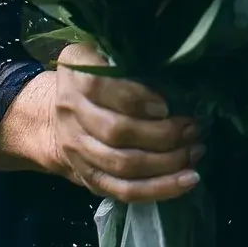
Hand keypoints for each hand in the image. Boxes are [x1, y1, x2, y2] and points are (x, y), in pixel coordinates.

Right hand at [0, 45, 203, 203]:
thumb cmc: (96, 78)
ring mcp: (77, 150)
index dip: (133, 98)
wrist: (51, 118)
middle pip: (116, 132)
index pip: (98, 86)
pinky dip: (159, 189)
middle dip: (162, 134)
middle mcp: (70, 113)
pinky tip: (188, 181)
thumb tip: (178, 66)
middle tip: (193, 128)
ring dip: (166, 162)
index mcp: (75, 76)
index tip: (165, 105)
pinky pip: (124, 191)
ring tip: (195, 151)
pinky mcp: (88, 178)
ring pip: (122, 165)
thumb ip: (128, 60)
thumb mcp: (102, 55)